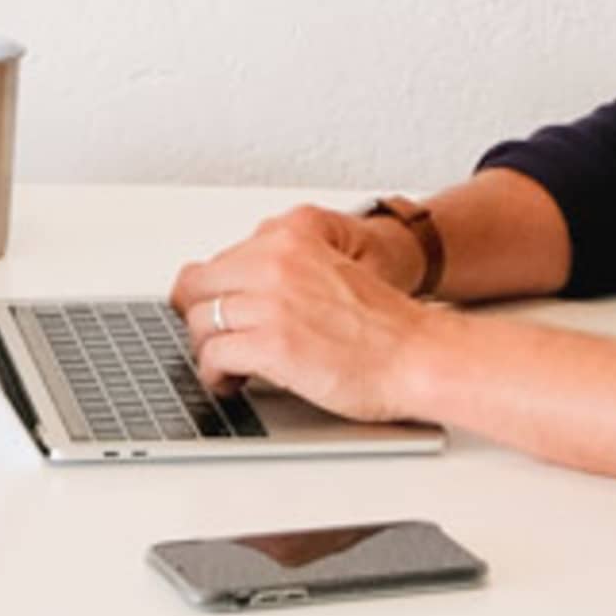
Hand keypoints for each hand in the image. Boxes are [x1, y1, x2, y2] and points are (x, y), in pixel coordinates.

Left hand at [170, 208, 437, 420]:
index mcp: (292, 234)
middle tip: (217, 339)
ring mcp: (271, 300)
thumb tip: (232, 288)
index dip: (214, 292)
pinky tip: (232, 382)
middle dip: (201, 317)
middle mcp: (276, 259)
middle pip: (196, 286)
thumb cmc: (383, 326)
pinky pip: (213, 356)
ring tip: (229, 366)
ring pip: (198, 321)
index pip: (219, 258)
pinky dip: (216, 374)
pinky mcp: (271, 343)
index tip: (216, 309)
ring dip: (208, 350)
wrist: (419, 357)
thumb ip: (283, 266)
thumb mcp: (329, 264)